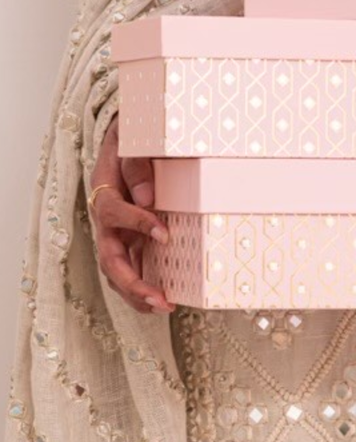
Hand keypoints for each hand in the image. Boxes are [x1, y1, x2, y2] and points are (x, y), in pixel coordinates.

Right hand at [88, 117, 174, 313]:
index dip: (137, 224)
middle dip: (132, 281)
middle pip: (109, 256)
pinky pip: (131, 267)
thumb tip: (149, 198)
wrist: (129, 135)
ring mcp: (117, 232)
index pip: (113, 212)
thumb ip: (138, 164)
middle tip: (158, 298)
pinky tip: (163, 301)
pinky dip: (143, 287)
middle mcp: (106, 218)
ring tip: (163, 306)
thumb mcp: (133, 137)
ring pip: (117, 271)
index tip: (164, 233)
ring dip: (137, 293)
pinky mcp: (130, 239)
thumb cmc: (133, 135)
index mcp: (104, 190)